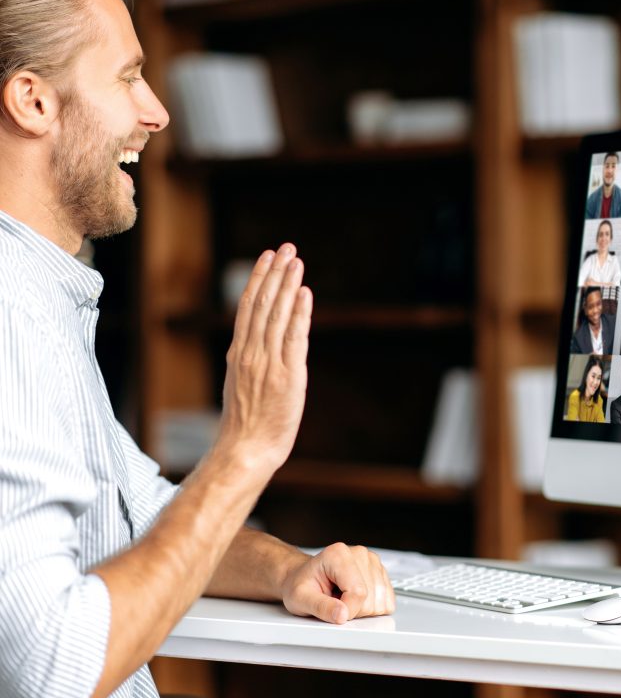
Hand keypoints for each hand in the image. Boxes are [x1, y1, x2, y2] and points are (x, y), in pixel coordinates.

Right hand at [215, 244, 312, 476]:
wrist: (245, 450)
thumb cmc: (246, 424)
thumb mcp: (241, 384)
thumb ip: (250, 360)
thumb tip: (259, 343)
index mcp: (238, 353)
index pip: (248, 308)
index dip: (258, 279)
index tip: (267, 257)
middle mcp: (251, 352)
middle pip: (263, 304)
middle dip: (275, 273)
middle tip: (286, 247)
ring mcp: (268, 362)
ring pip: (277, 315)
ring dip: (288, 285)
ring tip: (296, 261)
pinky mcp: (288, 375)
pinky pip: (294, 337)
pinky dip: (299, 313)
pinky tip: (304, 292)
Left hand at [281, 543, 394, 623]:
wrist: (302, 577)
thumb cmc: (300, 585)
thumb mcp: (301, 599)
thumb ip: (321, 607)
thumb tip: (342, 615)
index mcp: (338, 555)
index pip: (358, 592)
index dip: (347, 611)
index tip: (334, 612)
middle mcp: (358, 553)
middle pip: (371, 598)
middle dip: (354, 611)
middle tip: (335, 603)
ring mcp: (371, 561)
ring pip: (381, 601)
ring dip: (363, 609)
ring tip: (343, 599)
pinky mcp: (379, 571)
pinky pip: (387, 600)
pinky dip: (373, 607)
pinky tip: (355, 599)